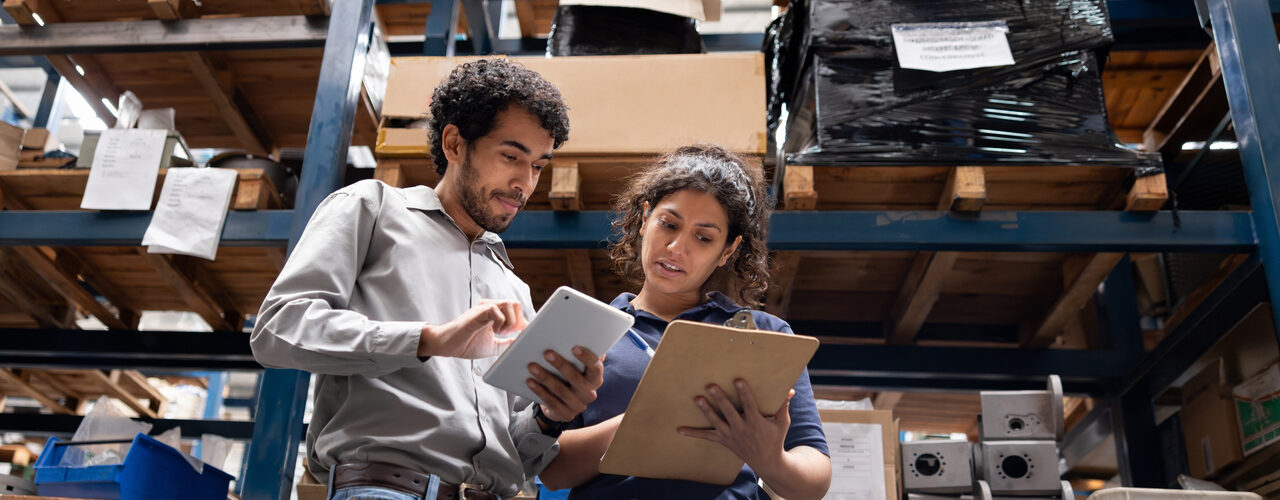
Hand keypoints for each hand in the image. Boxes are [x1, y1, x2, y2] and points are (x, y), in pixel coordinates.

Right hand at [419, 299, 526, 357]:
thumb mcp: (493, 346)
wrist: (447, 345)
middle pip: (515, 304)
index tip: (520, 335)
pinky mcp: (478, 312)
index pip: (516, 309)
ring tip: (500, 332)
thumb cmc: (466, 344)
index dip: (521, 321)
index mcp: (494, 313)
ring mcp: (484, 308)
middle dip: (517, 321)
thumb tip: (520, 342)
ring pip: (508, 304)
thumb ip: (507, 343)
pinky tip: (493, 331)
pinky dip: (500, 323)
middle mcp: (490, 307)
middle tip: (508, 334)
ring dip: (510, 321)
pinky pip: (496, 310)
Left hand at [526, 346, 603, 421]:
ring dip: (545, 377)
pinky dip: (539, 390)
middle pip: (576, 379)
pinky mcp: (565, 414)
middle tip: (547, 353)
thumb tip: (581, 337)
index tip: (574, 347)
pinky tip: (530, 381)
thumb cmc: (569, 378)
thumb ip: (578, 354)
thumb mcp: (576, 367)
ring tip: (532, 366)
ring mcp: (578, 405)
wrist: (563, 405)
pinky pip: (551, 401)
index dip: (587, 358)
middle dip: (561, 365)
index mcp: (595, 379)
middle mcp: (590, 393)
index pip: (595, 368)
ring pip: (561, 390)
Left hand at [678, 379, 793, 476]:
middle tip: (710, 386)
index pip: (749, 405)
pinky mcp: (723, 440)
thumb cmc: (775, 438)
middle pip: (729, 412)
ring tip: (697, 399)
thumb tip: (790, 390)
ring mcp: (731, 435)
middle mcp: (742, 429)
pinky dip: (693, 433)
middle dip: (720, 399)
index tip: (738, 380)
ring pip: (716, 422)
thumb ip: (783, 406)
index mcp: (756, 422)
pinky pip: (707, 436)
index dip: (744, 393)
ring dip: (706, 410)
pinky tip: (680, 429)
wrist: (767, 461)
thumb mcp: (782, 422)